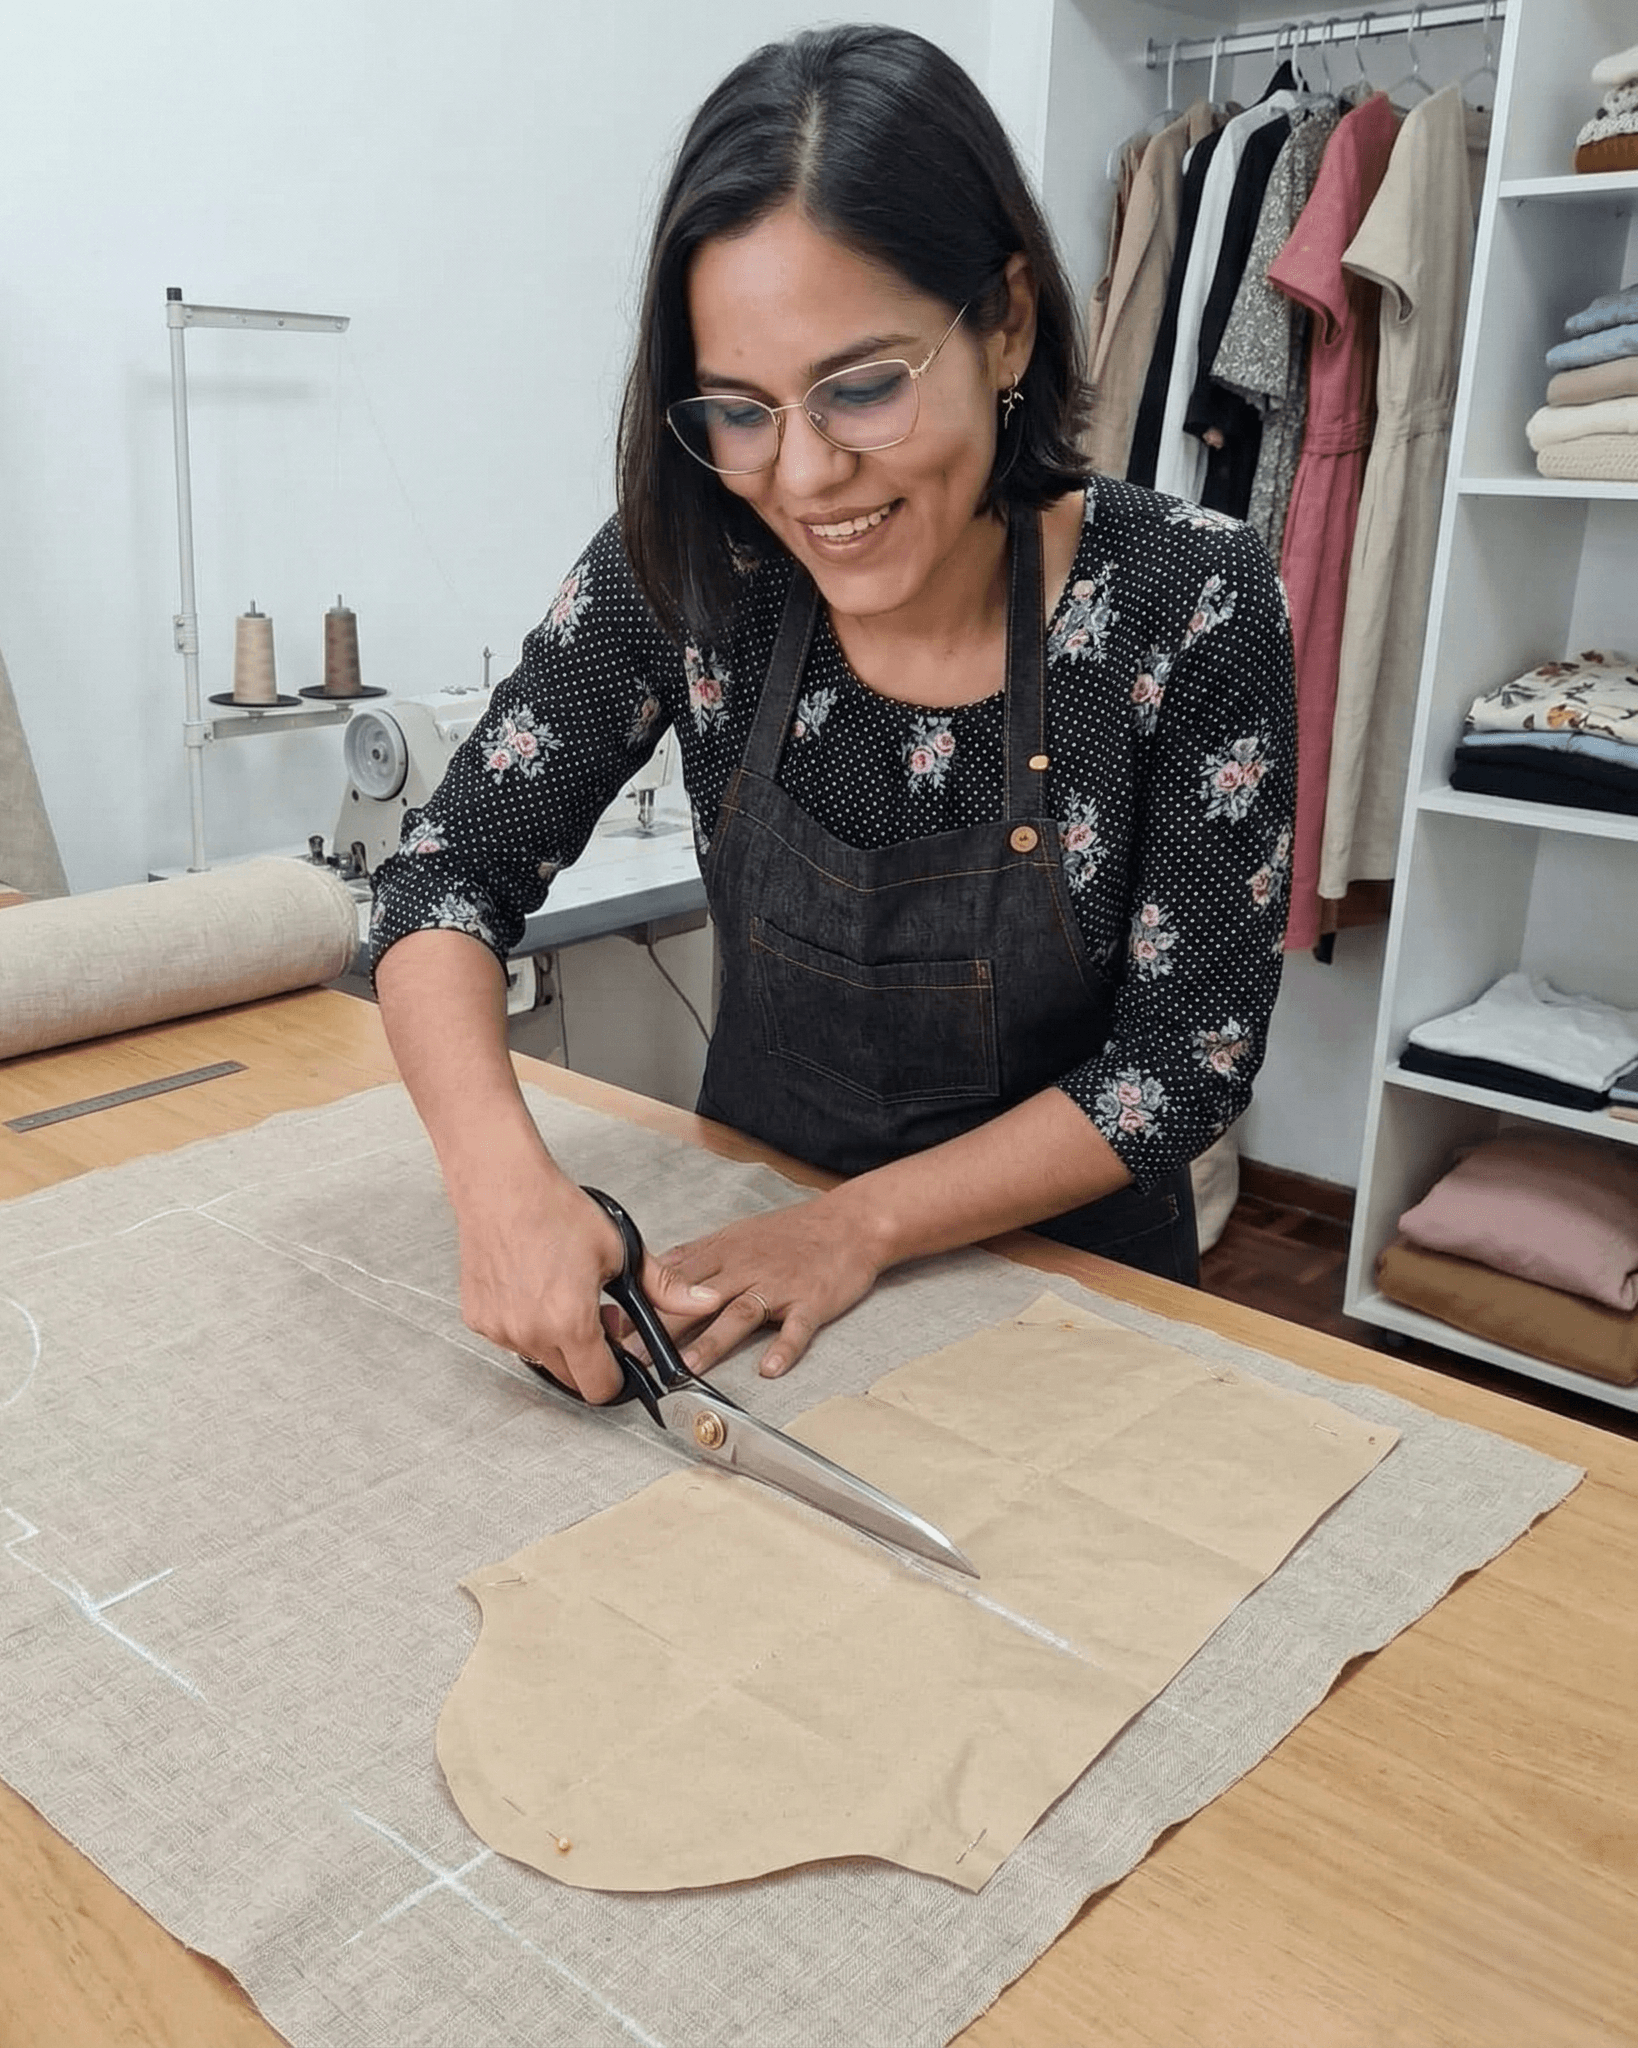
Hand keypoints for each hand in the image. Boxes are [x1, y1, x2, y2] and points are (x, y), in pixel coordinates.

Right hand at [451, 1153, 718, 1401]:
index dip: (617, 1377)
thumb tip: (706, 1301)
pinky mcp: (478, 1319)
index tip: (621, 1360)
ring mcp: (500, 1329)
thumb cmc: (556, 1210)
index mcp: (571, 1323)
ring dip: (557, 1342)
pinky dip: (527, 1325)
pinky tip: (534, 1290)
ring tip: (565, 1297)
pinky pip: (512, 1339)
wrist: (502, 1185)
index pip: (600, 1388)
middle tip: (596, 1315)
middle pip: (571, 1378)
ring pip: (540, 1358)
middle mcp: (531, 1334)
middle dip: (590, 1357)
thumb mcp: (622, 1249)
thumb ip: (665, 1288)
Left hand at [647, 1194, 886, 1380]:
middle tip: (635, 1359)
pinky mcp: (811, 1301)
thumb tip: (655, 1273)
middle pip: (697, 1300)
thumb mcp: (738, 1235)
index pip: (674, 1280)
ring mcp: (779, 1286)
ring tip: (688, 1367)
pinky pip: (797, 1328)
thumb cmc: (793, 1232)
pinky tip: (770, 1368)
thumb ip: (697, 1258)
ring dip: (713, 1341)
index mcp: (725, 1253)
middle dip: (662, 1331)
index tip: (615, 1330)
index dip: (642, 1306)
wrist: (849, 1223)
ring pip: (740, 1314)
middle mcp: (746, 1268)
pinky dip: (784, 1348)